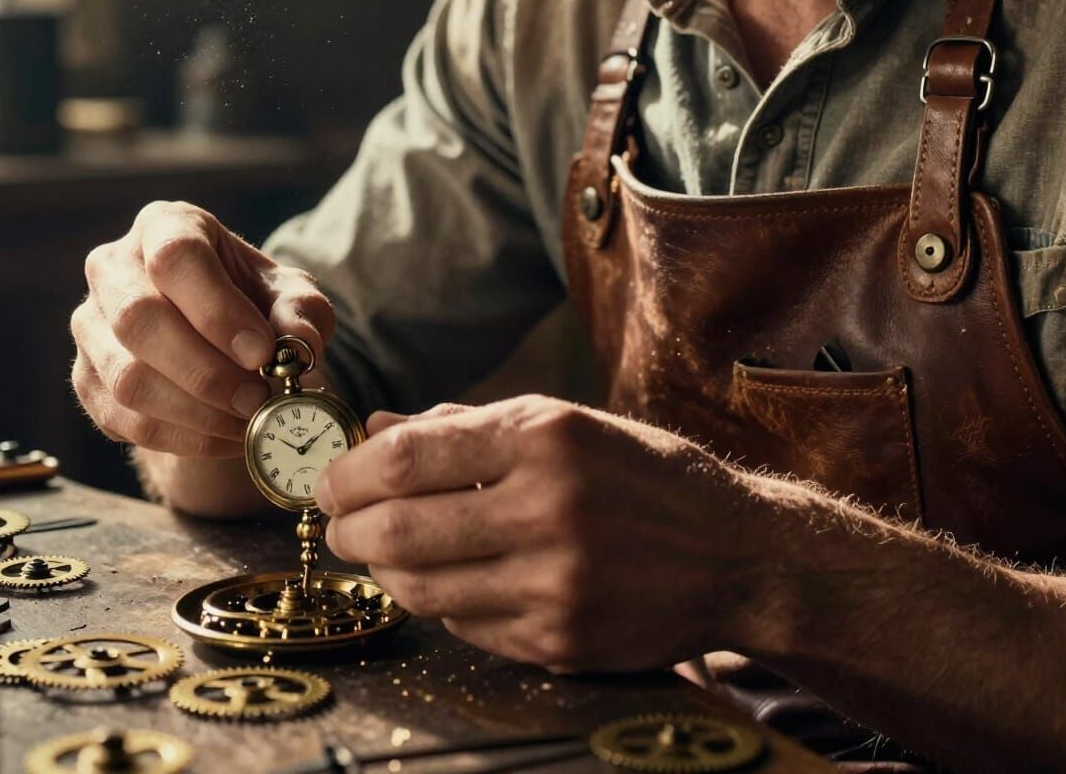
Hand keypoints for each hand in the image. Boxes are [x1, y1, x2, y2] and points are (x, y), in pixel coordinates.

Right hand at [72, 200, 334, 457]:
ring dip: (194, 413)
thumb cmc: (253, 302)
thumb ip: (301, 311)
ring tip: (248, 422)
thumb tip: (300, 342)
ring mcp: (90, 324)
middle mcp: (113, 267)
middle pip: (138, 318)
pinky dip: (179, 438)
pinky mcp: (85, 377)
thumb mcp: (289, 294)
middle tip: (258, 399)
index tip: (262, 352)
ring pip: (125, 377)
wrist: (219, 338)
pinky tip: (225, 437)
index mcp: (165, 226)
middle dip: (205, 371)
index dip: (217, 310)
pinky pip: (121, 418)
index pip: (175, 258)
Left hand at [316, 395, 769, 672]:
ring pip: (421, 588)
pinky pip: (464, 626)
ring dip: (384, 571)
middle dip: (349, 528)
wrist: (735, 553)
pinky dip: (439, 602)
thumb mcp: (562, 423)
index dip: (350, 472)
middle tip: (339, 524)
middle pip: (399, 529)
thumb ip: (463, 427)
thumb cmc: (641, 473)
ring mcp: (554, 584)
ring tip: (382, 552)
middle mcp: (548, 509)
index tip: (330, 479)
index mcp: (546, 438)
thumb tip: (373, 432)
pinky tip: (446, 579)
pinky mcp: (560, 642)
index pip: (408, 458)